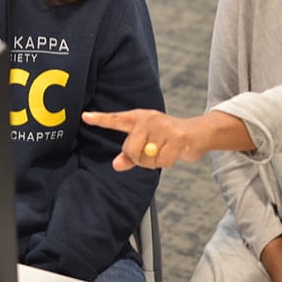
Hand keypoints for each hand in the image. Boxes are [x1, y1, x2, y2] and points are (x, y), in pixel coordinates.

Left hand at [81, 109, 202, 170]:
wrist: (196, 133)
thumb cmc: (167, 138)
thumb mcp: (146, 142)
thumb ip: (129, 154)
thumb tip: (116, 165)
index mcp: (138, 118)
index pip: (116, 119)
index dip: (100, 119)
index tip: (84, 116)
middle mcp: (149, 119)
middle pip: (130, 149)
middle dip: (139, 158)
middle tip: (151, 152)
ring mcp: (163, 127)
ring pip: (146, 157)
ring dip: (154, 161)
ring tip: (163, 150)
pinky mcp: (176, 137)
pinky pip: (161, 161)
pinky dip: (166, 163)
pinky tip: (173, 153)